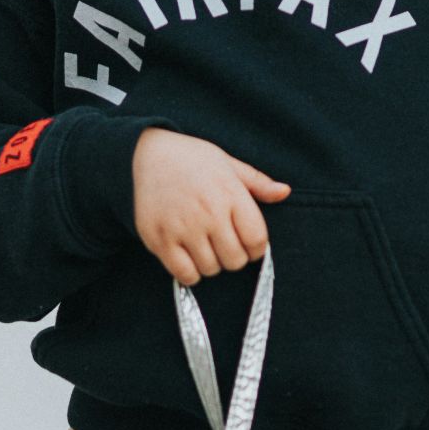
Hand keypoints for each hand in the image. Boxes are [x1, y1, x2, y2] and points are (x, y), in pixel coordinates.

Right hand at [131, 127, 290, 285]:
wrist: (143, 155)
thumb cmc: (190, 159)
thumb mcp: (227, 163)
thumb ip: (257, 182)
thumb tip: (285, 192)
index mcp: (229, 194)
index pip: (257, 240)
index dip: (257, 248)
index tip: (248, 244)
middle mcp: (208, 213)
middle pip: (235, 260)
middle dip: (234, 257)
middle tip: (225, 245)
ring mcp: (183, 228)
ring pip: (211, 269)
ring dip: (212, 264)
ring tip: (205, 246)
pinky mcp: (160, 240)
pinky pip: (184, 274)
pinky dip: (190, 273)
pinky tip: (189, 257)